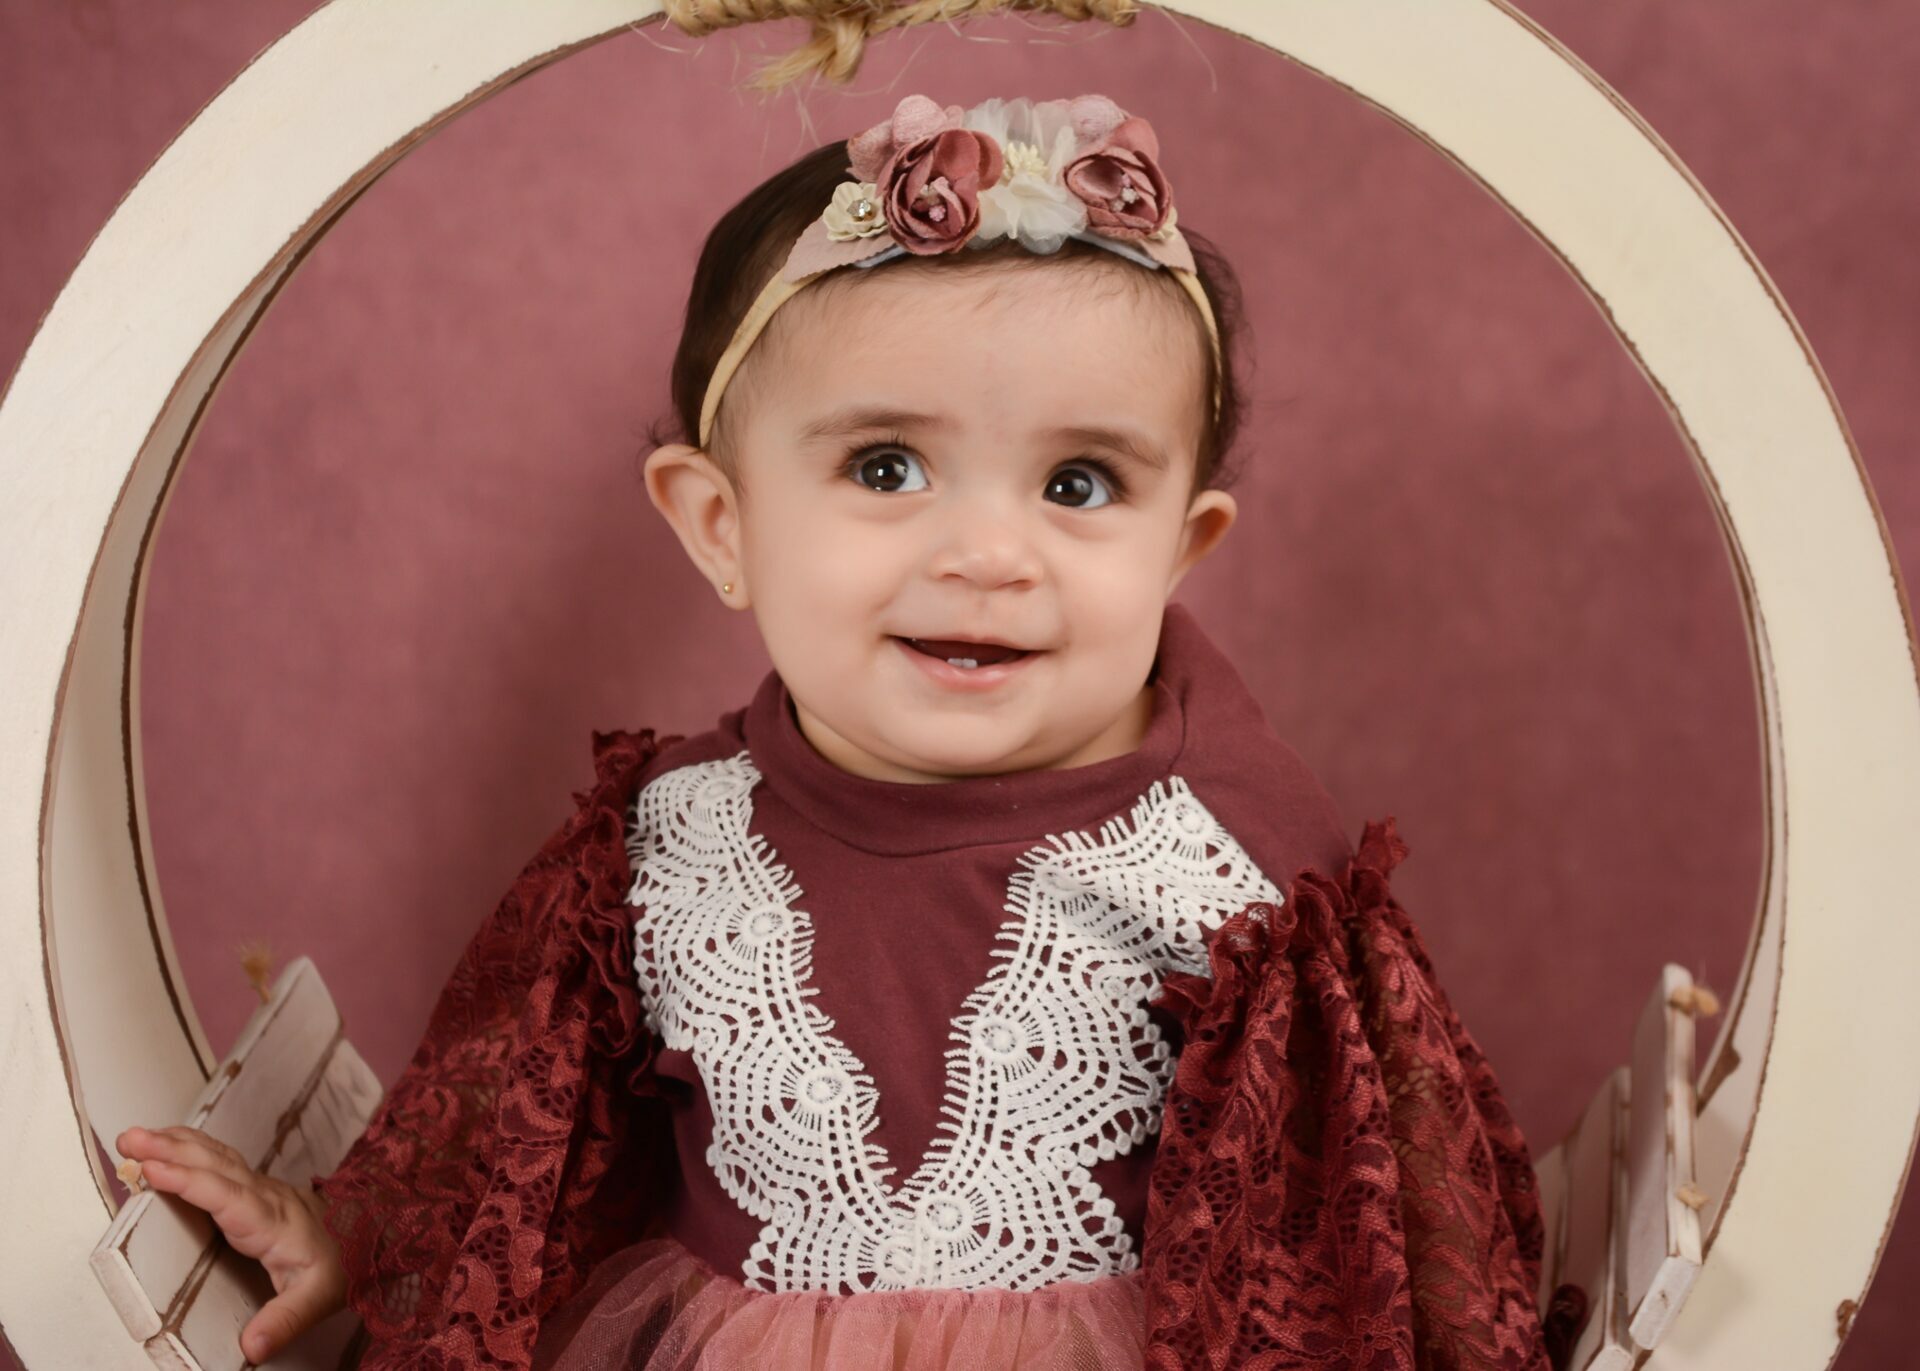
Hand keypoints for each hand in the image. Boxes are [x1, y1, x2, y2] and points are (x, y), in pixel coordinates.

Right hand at [115, 1124, 348, 1362]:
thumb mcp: (317, 1299)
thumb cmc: (341, 1266)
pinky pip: (217, 1161)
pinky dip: (188, 1148)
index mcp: (272, 1221)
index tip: (154, 1170)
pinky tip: (166, 1144)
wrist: (370, 1238)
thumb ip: (284, 1321)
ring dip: (174, 1144)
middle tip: (129, 1140)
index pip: (227, 1196)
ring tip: (134, 1137)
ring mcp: (258, 1187)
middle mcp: (263, 1196)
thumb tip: (250, 1347)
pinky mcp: (253, 1188)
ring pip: (214, 1157)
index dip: (190, 1182)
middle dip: (170, 1151)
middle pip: (214, 1166)